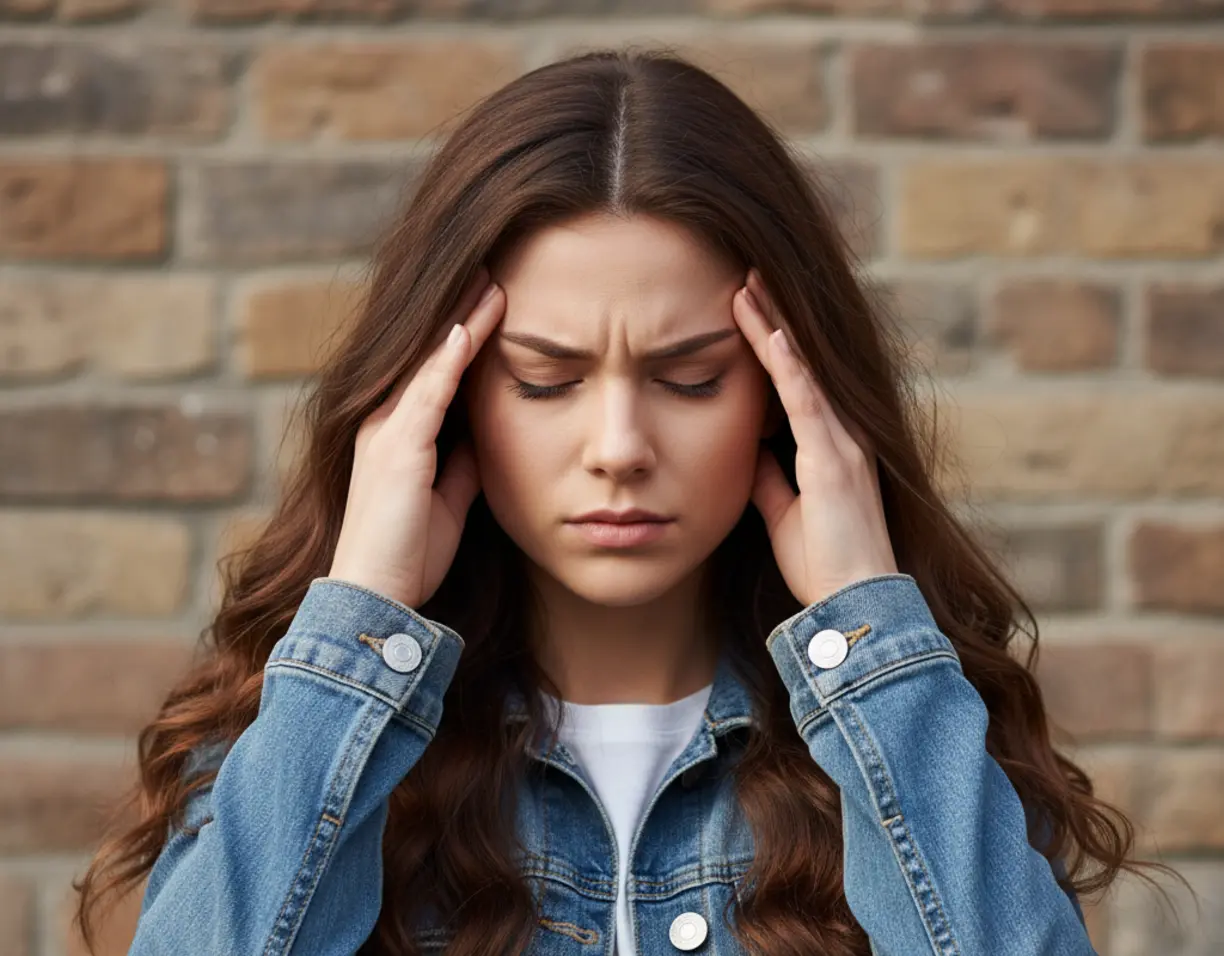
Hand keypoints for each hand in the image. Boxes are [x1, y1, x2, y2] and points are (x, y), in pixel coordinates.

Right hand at [327, 269, 504, 609]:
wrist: (377, 594)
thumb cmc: (410, 552)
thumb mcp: (447, 498)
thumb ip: (461, 462)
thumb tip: (485, 438)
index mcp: (395, 433)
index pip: (433, 369)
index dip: (462, 333)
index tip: (491, 299)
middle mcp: (383, 422)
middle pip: (427, 353)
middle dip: (460, 311)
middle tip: (490, 268)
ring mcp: (386, 433)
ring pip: (427, 362)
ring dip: (460, 320)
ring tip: (490, 281)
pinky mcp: (397, 451)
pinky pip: (427, 395)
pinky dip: (448, 361)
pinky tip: (468, 328)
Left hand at [731, 268, 897, 606]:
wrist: (853, 603)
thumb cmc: (823, 562)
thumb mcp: (784, 512)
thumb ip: (771, 478)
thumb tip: (752, 451)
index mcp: (831, 445)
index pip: (796, 380)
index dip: (773, 342)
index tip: (747, 307)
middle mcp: (843, 434)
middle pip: (804, 362)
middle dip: (775, 317)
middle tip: (747, 275)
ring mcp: (841, 444)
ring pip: (804, 370)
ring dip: (776, 327)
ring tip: (748, 285)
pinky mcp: (833, 461)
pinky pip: (808, 403)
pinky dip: (789, 366)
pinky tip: (771, 333)